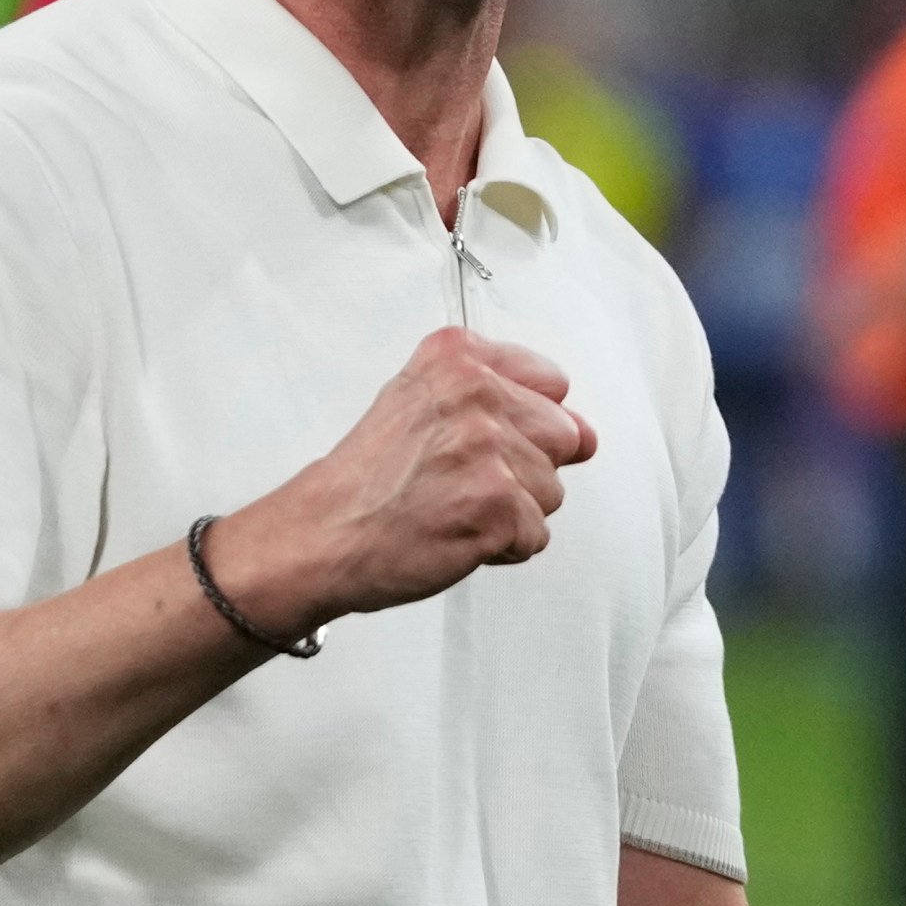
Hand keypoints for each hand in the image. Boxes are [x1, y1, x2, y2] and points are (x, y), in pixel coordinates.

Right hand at [215, 329, 598, 634]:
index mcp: (457, 359)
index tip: (478, 438)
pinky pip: (536, 535)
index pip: (551, 383)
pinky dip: (501, 547)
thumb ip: (500, 399)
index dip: (521, 421)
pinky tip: (455, 533)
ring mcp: (489, 450)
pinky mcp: (499, 506)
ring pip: (552, 490)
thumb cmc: (363, 482)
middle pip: (562, 436)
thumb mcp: (418, 402)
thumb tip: (584, 432)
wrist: (320, 535)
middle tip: (459, 479)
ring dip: (510, 510)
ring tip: (451, 507)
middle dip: (523, 467)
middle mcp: (476, 394)